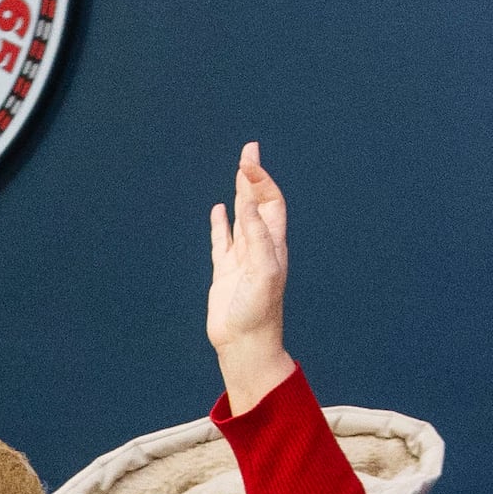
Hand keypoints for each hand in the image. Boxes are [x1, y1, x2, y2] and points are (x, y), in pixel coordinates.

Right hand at [205, 141, 295, 410]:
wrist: (245, 345)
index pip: (270, 202)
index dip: (261, 181)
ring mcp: (242, 259)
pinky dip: (221, 223)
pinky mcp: (226, 273)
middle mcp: (260, 248)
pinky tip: (219, 210)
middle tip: (249, 148)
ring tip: (239, 170)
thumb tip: (250, 206)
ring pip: (242, 218)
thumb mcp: (262, 274)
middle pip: (258, 203)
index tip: (246, 161)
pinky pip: (223, 241)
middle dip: (253, 176)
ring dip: (240, 194)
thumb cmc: (258, 313)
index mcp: (273, 245)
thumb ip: (257, 239)